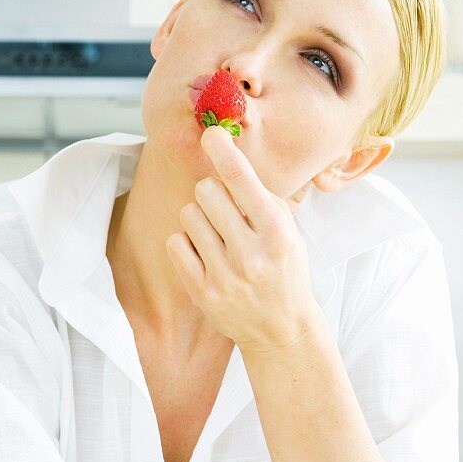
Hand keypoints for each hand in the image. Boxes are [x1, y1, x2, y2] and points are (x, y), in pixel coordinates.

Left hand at [165, 124, 323, 353]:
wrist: (282, 328)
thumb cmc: (283, 267)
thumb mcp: (286, 230)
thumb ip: (259, 197)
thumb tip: (223, 155)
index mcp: (278, 231)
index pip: (242, 180)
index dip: (223, 151)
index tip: (210, 133)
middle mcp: (252, 253)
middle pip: (206, 190)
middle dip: (211, 193)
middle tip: (224, 210)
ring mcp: (226, 275)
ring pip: (188, 215)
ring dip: (199, 218)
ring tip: (217, 236)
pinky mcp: (203, 292)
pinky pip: (176, 243)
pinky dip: (186, 243)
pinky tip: (204, 255)